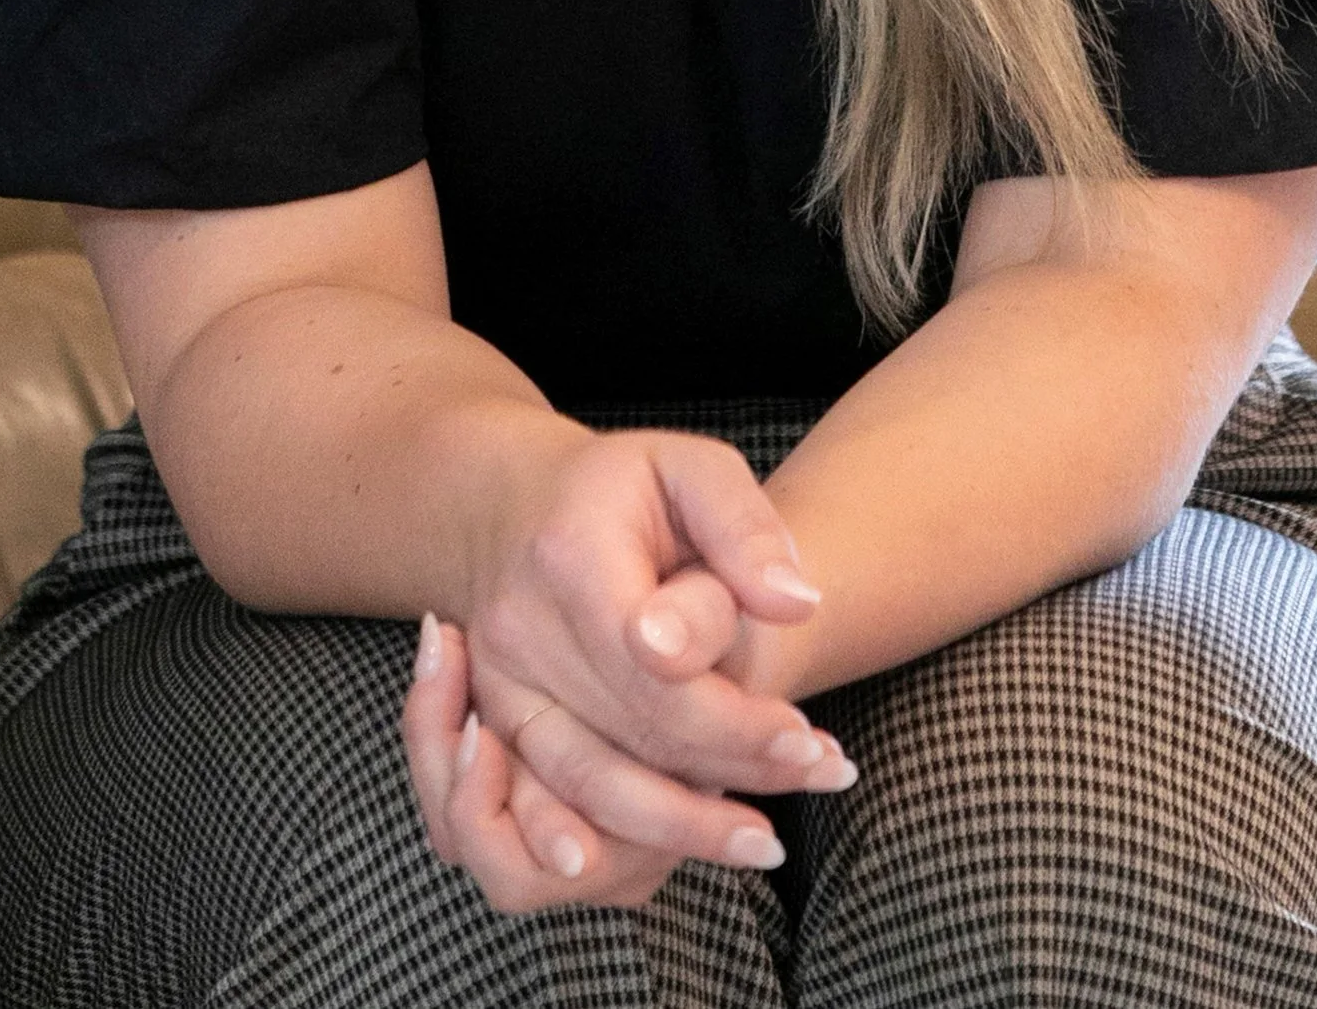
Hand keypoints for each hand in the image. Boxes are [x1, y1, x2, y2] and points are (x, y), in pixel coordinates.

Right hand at [405, 426, 855, 908]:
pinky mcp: (494, 729)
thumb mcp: (690, 468)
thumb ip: (745, 528)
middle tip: (822, 776)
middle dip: (732, 769)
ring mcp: (497, 687)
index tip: (805, 736)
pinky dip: (625, 837)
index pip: (653, 665)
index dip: (734, 716)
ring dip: (684, 827)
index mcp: (569, 555)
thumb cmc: (623, 488)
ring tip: (765, 841)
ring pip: (592, 787)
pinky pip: (557, 805)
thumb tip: (796, 602)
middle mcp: (518, 631)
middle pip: (631, 733)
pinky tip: (685, 848)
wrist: (513, 509)